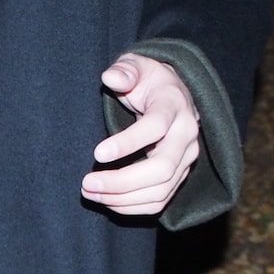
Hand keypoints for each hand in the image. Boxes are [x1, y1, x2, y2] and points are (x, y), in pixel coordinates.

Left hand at [81, 53, 199, 215]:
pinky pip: (159, 202)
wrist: (173, 95)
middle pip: (161, 169)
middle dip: (121, 181)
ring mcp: (186, 159)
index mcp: (174, 105)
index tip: (97, 153)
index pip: (156, 127)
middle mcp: (186, 135)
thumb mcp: (137, 66)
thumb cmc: (148, 81)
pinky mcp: (179, 176)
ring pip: (160, 190)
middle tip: (87, 183)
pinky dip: (131, 207)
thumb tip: (110, 78)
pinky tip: (107, 201)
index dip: (127, 143)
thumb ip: (124, 70)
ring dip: (122, 198)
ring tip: (90, 192)